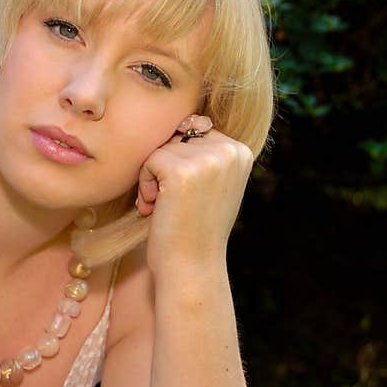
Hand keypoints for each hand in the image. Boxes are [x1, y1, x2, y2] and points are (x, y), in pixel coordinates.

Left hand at [136, 117, 253, 274]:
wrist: (191, 269)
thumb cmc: (196, 230)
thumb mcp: (215, 184)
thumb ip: (209, 152)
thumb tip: (195, 117)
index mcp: (241, 150)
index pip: (194, 132)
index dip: (183, 165)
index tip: (192, 198)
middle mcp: (229, 150)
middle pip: (176, 137)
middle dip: (167, 170)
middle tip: (177, 205)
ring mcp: (207, 159)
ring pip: (160, 148)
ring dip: (154, 179)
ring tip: (169, 208)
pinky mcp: (181, 170)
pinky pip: (148, 160)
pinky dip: (145, 186)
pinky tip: (158, 209)